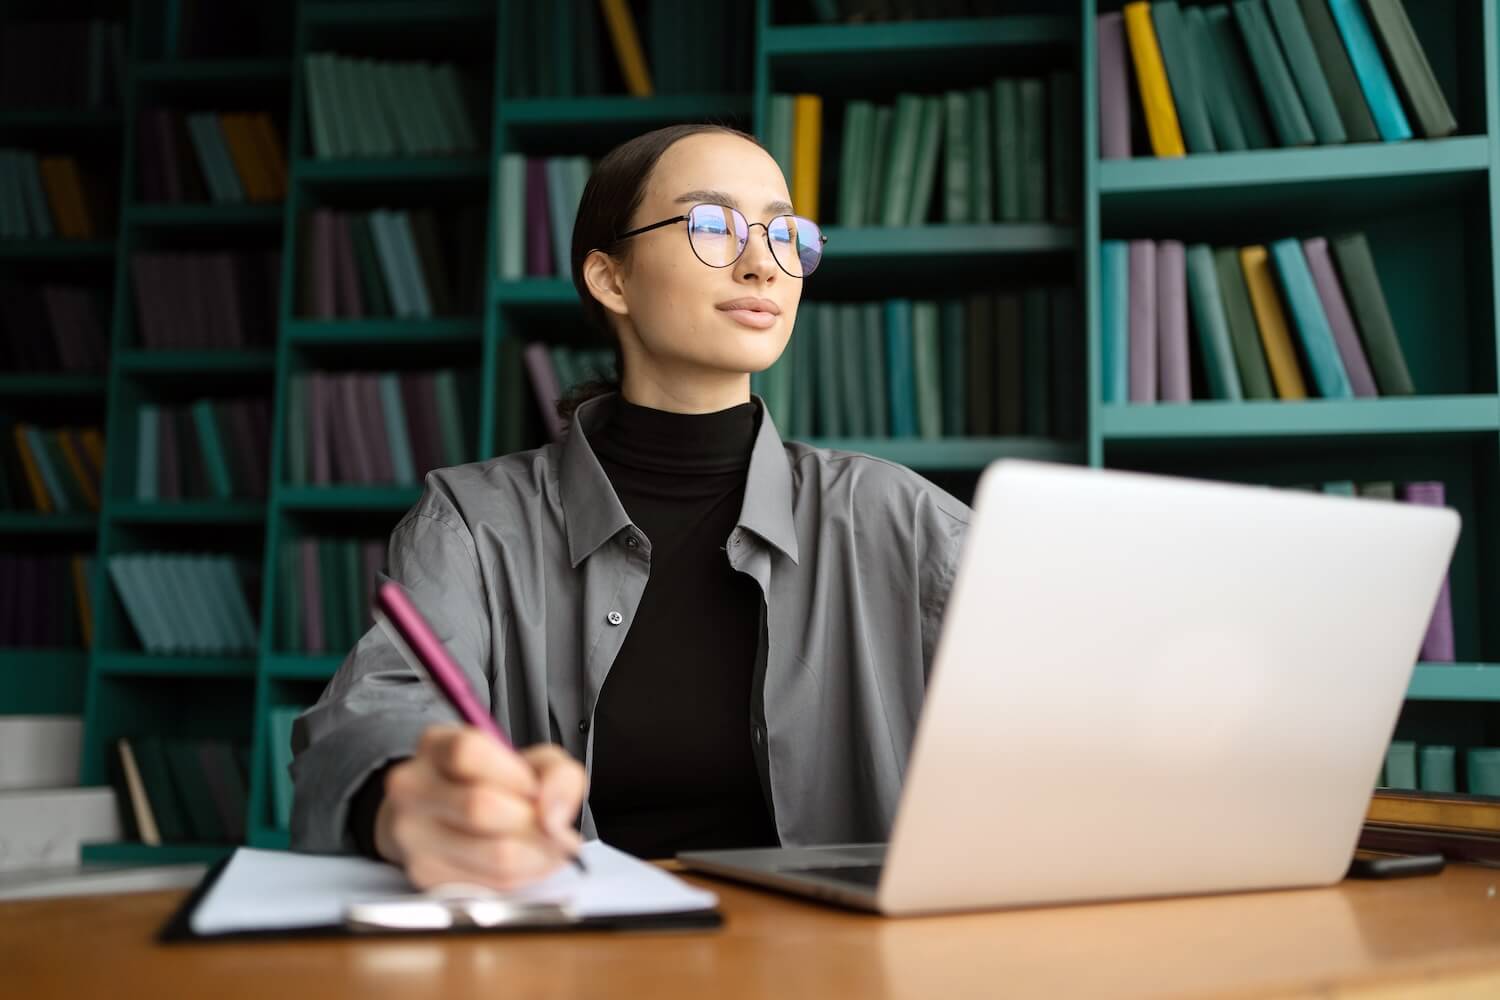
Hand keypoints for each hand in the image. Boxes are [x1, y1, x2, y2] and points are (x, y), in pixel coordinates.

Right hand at [374, 724, 587, 890]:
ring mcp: (413, 834)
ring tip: (547, 845)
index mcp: (436, 747)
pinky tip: (525, 861)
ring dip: (537, 854)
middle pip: (480, 807)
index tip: (534, 787)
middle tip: (551, 825)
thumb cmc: (495, 784)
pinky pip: (490, 884)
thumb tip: (552, 816)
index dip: (513, 774)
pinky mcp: (425, 874)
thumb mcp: (533, 761)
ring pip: (492, 854)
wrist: (452, 817)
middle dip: (532, 820)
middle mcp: (413, 787)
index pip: (468, 753)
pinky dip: (523, 875)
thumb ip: (558, 774)